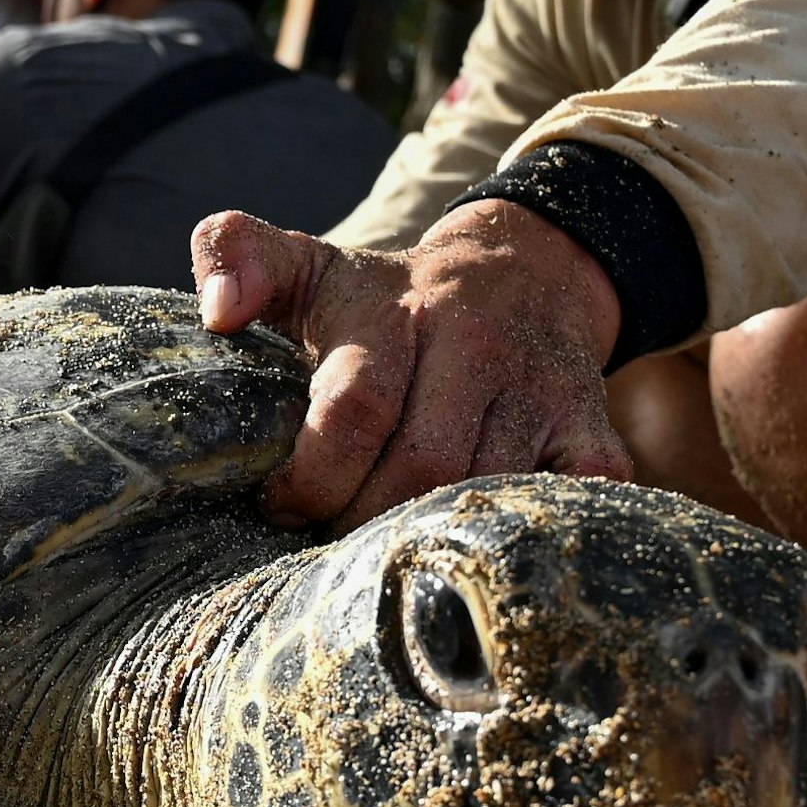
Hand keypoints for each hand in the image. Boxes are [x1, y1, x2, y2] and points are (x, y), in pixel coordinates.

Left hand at [193, 199, 632, 530]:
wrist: (527, 270)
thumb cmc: (390, 295)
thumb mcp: (308, 263)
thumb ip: (236, 257)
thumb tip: (217, 311)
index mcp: (396, 315)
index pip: (354, 409)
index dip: (311, 476)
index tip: (279, 504)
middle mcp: (474, 347)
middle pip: (419, 467)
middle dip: (362, 522)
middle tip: (329, 541)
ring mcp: (539, 387)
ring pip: (485, 492)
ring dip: (429, 536)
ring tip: (383, 549)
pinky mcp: (589, 425)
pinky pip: (577, 494)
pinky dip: (529, 530)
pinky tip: (473, 545)